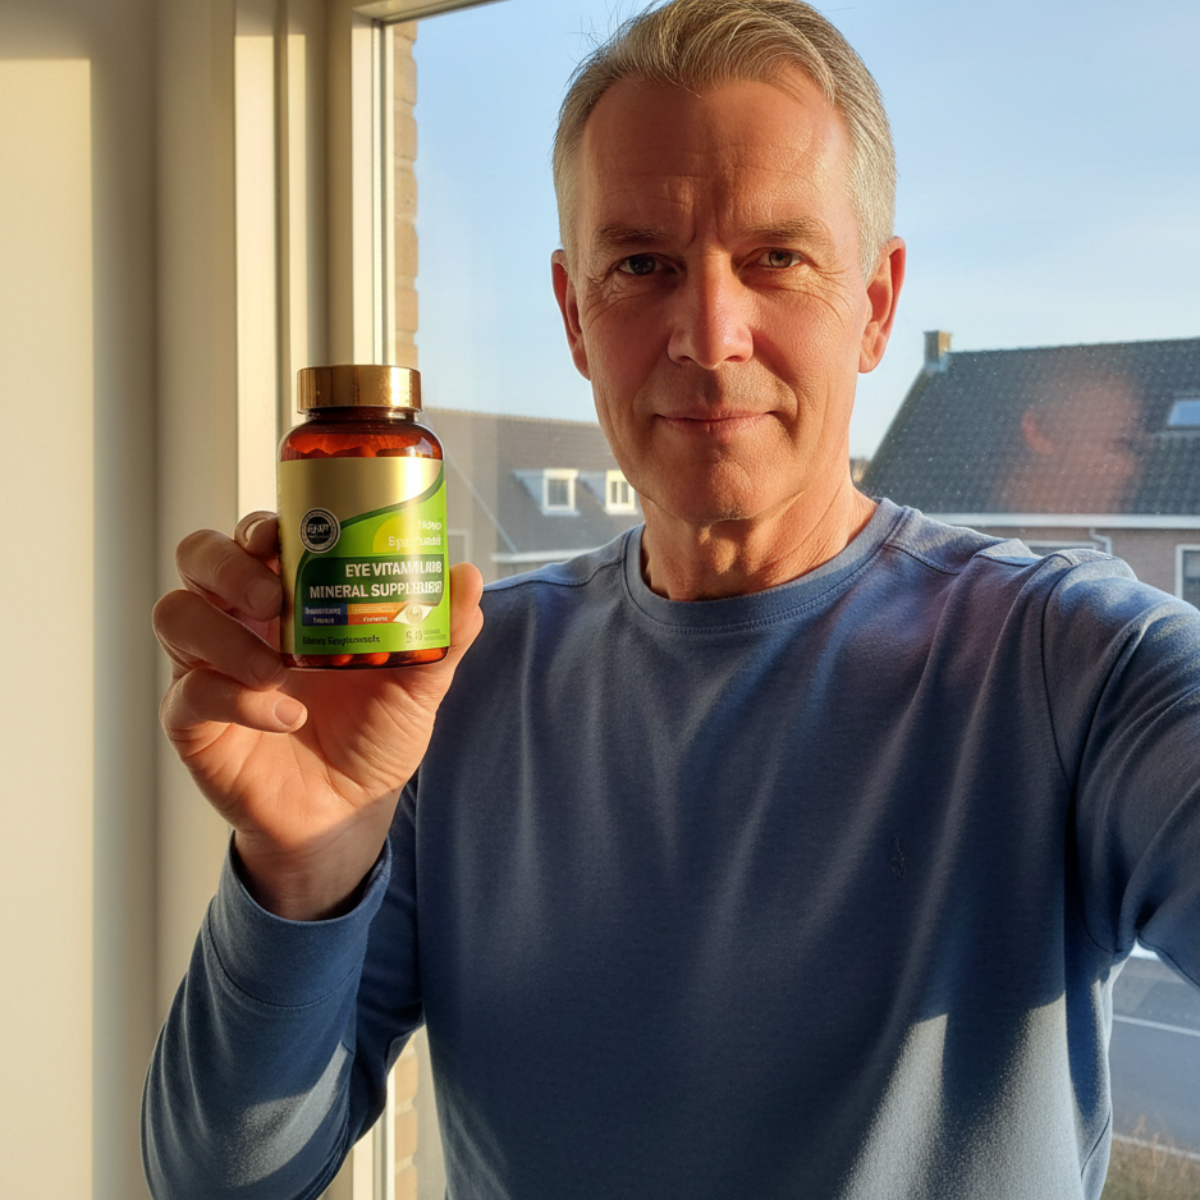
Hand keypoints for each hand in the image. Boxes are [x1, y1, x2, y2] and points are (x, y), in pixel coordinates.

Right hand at [153, 511, 484, 919]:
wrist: (349, 810)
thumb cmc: (373, 733)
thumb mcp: (419, 682)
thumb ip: (443, 633)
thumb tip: (468, 577)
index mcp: (289, 595)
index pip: (254, 535)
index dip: (261, 523)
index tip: (286, 533)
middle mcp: (241, 619)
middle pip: (199, 556)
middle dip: (230, 565)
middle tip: (275, 598)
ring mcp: (210, 665)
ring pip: (176, 614)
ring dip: (224, 635)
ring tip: (277, 666)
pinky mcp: (192, 719)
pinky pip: (189, 693)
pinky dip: (236, 699)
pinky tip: (284, 715)